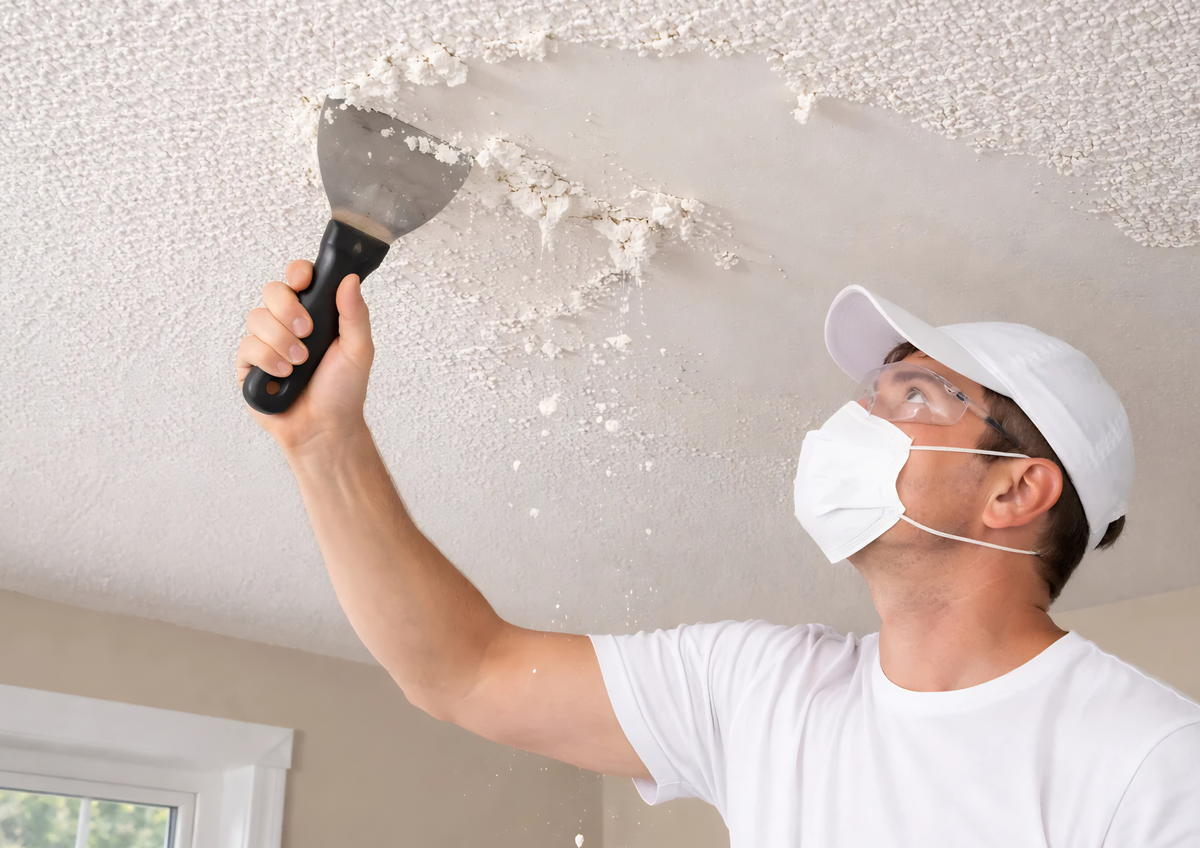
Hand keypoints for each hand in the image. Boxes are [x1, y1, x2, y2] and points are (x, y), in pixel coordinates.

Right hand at [236, 260, 374, 451]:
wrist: (325, 427)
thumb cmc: (343, 391)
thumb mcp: (359, 349)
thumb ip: (355, 313)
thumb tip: (350, 279)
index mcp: (314, 314)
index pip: (298, 278)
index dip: (297, 274)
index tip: (304, 283)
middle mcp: (287, 324)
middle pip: (272, 290)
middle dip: (288, 309)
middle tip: (307, 331)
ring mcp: (266, 342)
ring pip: (257, 317)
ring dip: (281, 340)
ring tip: (300, 363)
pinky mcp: (249, 364)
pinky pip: (247, 346)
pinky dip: (268, 360)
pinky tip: (284, 375)